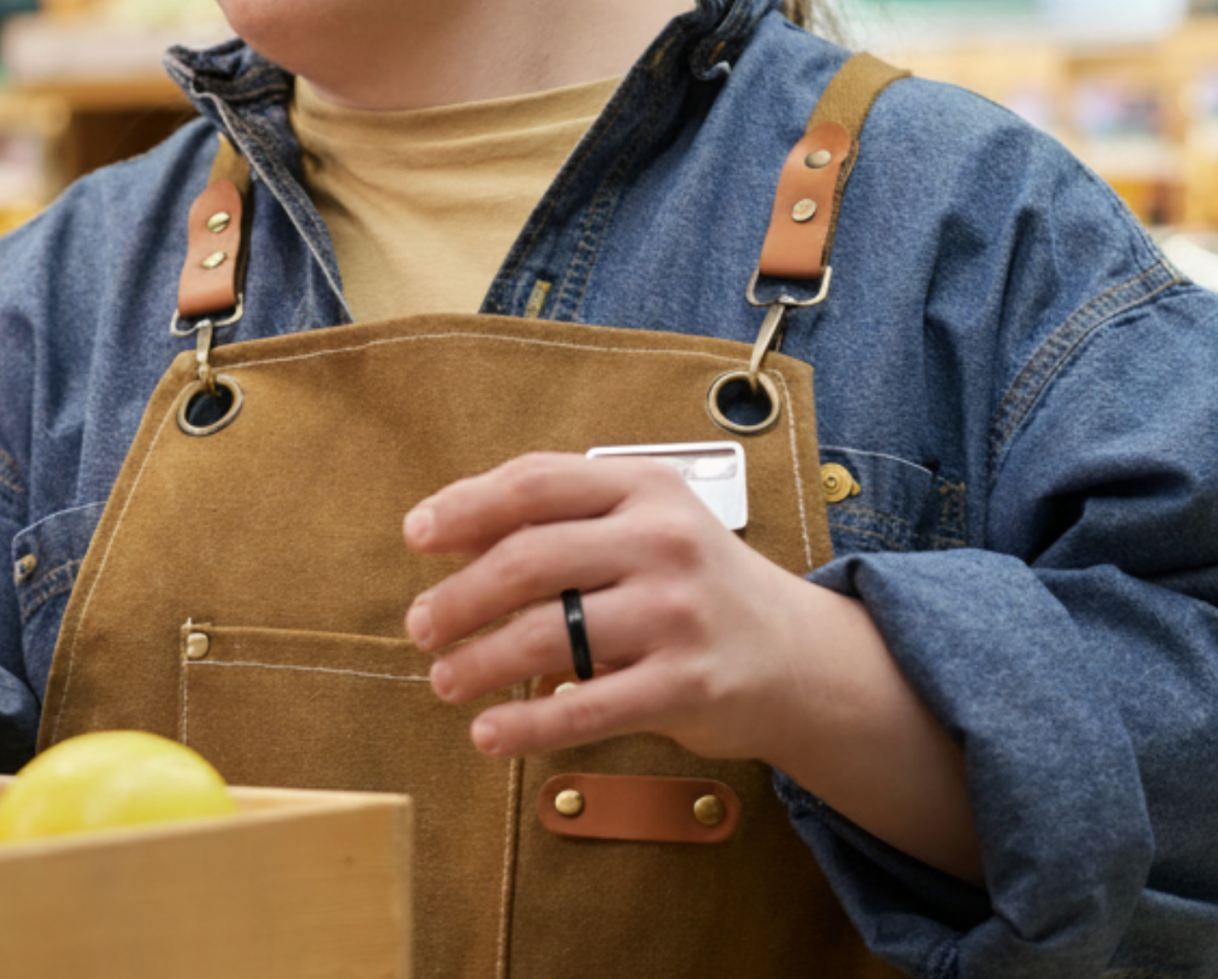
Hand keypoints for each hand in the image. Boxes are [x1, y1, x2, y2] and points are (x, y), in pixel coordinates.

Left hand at [401, 452, 822, 762]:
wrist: (802, 657)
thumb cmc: (697, 586)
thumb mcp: (644, 527)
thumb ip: (559, 522)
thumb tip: (447, 533)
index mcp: (644, 489)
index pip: (536, 482)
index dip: (464, 505)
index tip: (416, 536)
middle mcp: (662, 542)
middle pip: (530, 559)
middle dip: (459, 596)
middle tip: (419, 625)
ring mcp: (677, 613)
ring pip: (549, 636)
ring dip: (479, 662)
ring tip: (444, 679)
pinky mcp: (686, 685)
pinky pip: (587, 708)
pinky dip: (527, 725)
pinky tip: (489, 734)